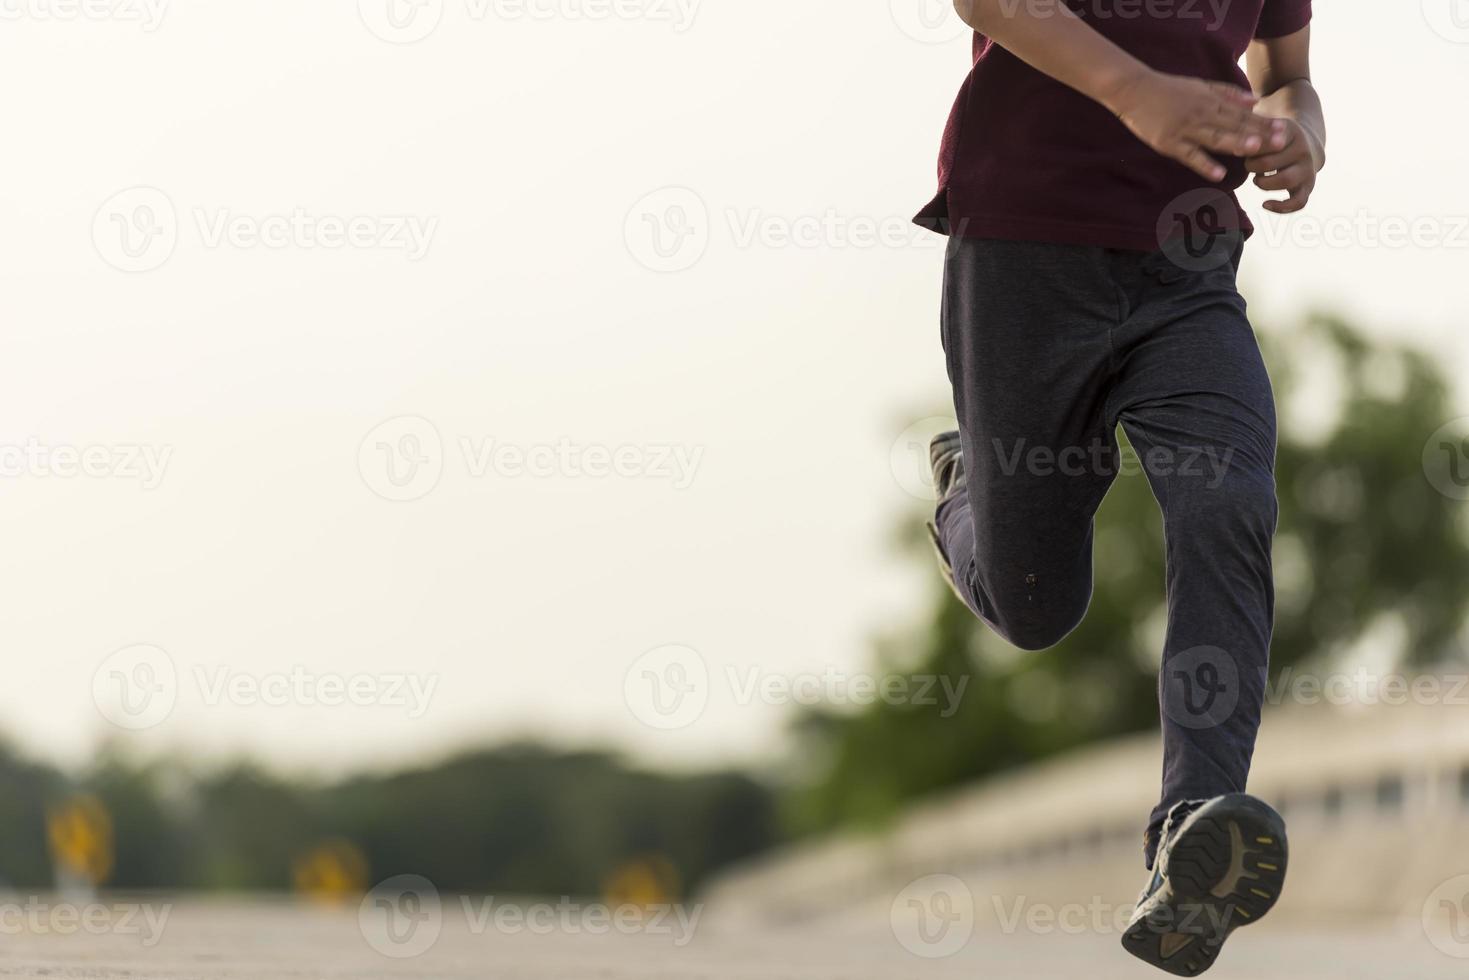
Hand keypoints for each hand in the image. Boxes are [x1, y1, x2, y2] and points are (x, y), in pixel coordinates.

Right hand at [1106, 70, 1288, 181]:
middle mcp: (1201, 114)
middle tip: (1280, 141)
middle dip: (1258, 133)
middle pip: (1234, 126)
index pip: (1242, 114)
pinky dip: (1204, 164)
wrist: (1134, 90)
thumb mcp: (1200, 85)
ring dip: (1235, 143)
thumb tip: (1254, 101)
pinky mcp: (1169, 143)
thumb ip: (1228, 94)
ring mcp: (1185, 130)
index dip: (1262, 122)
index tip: (1282, 129)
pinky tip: (1219, 174)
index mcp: (1210, 101)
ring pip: (1215, 138)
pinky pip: (1190, 156)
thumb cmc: (1167, 88)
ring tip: (1255, 149)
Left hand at [1246, 117, 1323, 213]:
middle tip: (1249, 165)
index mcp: (1292, 132)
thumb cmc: (1276, 139)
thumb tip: (1237, 149)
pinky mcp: (1308, 187)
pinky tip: (1264, 204)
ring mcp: (1307, 170)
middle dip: (1252, 167)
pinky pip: (1299, 202)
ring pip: (1286, 181)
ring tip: (1257, 180)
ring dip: (1264, 184)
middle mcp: (1303, 151)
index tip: (1238, 152)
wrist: (1306, 146)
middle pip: (1270, 163)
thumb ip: (1253, 135)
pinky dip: (1280, 207)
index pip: (1269, 141)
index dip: (1251, 149)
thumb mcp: (1268, 129)